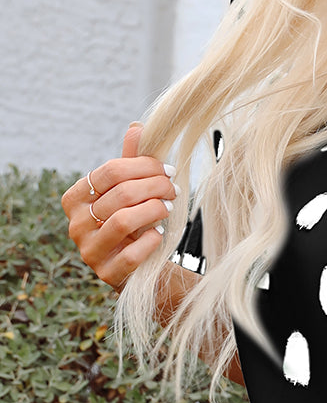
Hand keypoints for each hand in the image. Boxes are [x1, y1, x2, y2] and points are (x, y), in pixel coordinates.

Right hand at [61, 123, 176, 292]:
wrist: (143, 266)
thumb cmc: (136, 221)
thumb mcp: (132, 191)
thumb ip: (132, 162)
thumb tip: (137, 128)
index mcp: (76, 199)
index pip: (109, 172)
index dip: (143, 166)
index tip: (168, 169)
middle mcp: (76, 225)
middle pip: (120, 194)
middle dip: (154, 187)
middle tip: (174, 189)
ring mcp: (89, 252)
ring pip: (123, 221)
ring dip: (154, 210)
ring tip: (169, 208)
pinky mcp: (106, 274)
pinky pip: (131, 254)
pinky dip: (150, 241)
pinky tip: (159, 234)